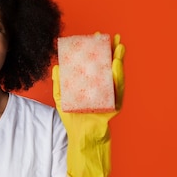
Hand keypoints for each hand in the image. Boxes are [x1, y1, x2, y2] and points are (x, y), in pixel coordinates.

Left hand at [52, 34, 124, 176]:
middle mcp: (103, 90)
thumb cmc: (73, 121)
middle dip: (110, 51)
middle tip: (111, 36)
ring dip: (118, 60)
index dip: (95, 50)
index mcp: (91, 86)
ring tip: (119, 46)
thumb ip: (60, 83)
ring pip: (115, 76)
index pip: (95, 65)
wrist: (81, 140)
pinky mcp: (113, 106)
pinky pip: (117, 90)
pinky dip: (117, 77)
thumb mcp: (63, 99)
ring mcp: (110, 98)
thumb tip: (57, 66)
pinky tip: (116, 65)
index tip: (94, 36)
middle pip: (108, 67)